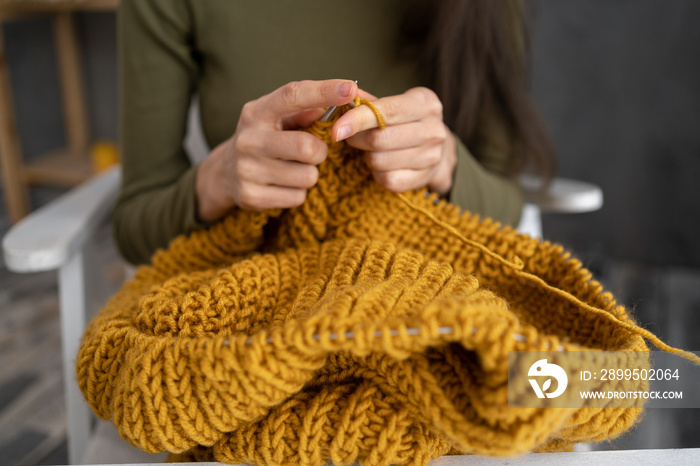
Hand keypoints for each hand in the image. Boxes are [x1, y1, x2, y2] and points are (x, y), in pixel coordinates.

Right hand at [196, 79, 358, 221]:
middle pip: (306, 147)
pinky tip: (283, 184)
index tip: (350, 89)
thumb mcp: (277, 119)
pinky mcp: (251, 196)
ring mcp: (247, 170)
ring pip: (308, 177)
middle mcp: (249, 140)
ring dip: (310, 174)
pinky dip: (298, 192)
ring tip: (293, 169)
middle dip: (320, 152)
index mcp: (256, 112)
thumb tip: (340, 100)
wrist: (225, 173)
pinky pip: (298, 197)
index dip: (323, 91)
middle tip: (312, 152)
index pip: (292, 95)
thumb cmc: (264, 138)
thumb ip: (306, 110)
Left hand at [332, 87, 456, 194]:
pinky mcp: (424, 178)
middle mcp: (434, 129)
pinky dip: (377, 174)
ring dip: (367, 157)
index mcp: (426, 103)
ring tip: (373, 151)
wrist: (434, 148)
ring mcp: (431, 156)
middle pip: (379, 139)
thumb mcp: (392, 104)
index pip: (386, 111)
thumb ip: (367, 102)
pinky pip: (387, 179)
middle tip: (353, 138)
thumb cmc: (404, 122)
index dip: (357, 120)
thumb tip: (343, 100)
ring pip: (379, 161)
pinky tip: (383, 165)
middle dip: (357, 140)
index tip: (336, 129)